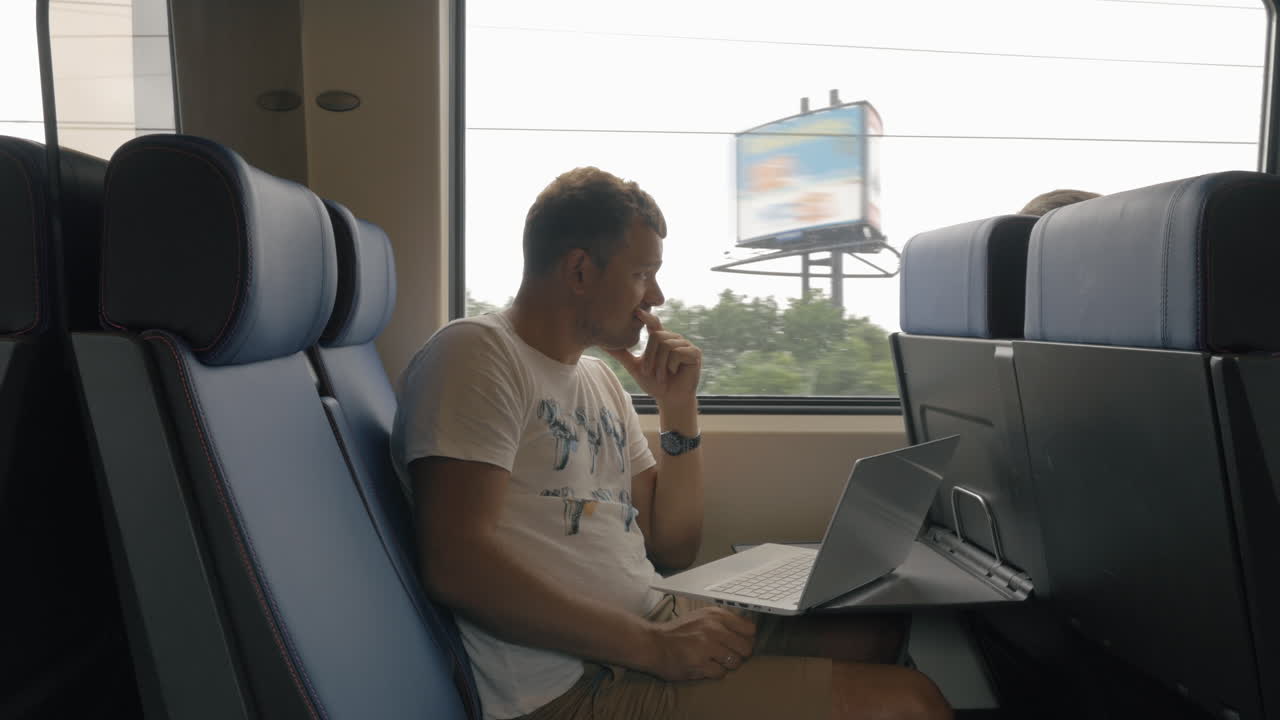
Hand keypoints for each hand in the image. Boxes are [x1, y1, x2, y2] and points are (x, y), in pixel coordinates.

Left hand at [606, 309, 701, 405]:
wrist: (670, 399)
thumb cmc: (654, 383)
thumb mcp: (635, 367)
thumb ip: (622, 354)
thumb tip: (602, 344)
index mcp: (661, 339)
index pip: (654, 323)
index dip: (647, 316)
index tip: (637, 311)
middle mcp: (674, 339)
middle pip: (657, 337)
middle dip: (650, 357)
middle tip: (650, 373)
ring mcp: (685, 345)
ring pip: (666, 345)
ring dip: (660, 365)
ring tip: (662, 376)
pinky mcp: (695, 353)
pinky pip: (677, 353)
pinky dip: (672, 366)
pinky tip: (675, 373)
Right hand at [638, 606, 757, 680]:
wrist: (654, 643)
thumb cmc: (679, 632)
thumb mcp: (702, 617)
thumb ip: (724, 621)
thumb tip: (750, 631)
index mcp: (716, 615)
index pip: (750, 629)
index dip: (747, 638)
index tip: (739, 642)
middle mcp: (714, 628)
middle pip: (746, 648)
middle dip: (739, 654)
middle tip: (727, 654)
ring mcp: (707, 647)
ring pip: (735, 662)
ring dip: (726, 664)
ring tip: (713, 660)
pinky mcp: (700, 664)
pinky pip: (720, 673)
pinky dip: (714, 672)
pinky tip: (703, 666)